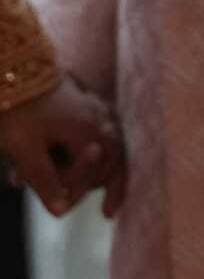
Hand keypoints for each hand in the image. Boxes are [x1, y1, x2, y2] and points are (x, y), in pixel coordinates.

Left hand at [0, 75, 125, 217]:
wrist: (13, 67)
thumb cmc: (18, 109)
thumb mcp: (25, 149)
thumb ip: (44, 180)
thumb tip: (60, 211)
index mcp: (88, 131)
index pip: (91, 172)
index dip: (74, 191)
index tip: (56, 206)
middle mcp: (99, 119)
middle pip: (114, 158)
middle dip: (102, 183)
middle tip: (107, 208)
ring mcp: (97, 107)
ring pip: (113, 143)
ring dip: (104, 168)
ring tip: (97, 184)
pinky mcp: (88, 100)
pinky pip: (105, 128)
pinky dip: (98, 148)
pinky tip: (87, 152)